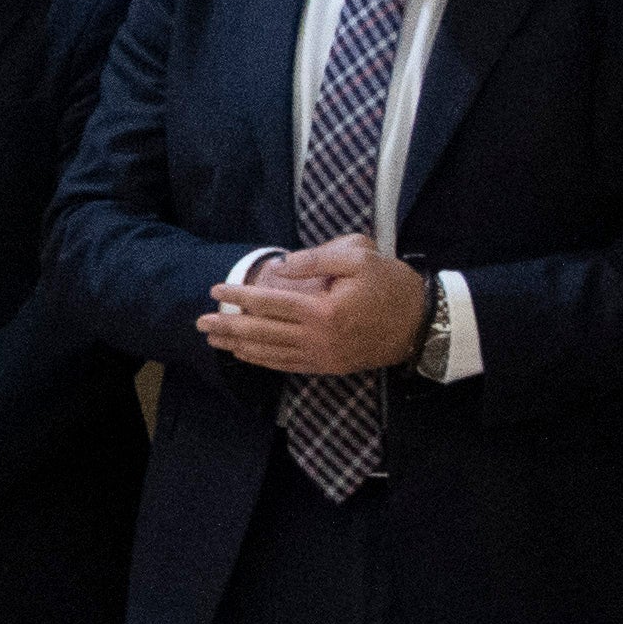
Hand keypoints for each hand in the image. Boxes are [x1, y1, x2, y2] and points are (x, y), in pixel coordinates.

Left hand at [200, 235, 427, 377]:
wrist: (422, 322)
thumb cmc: (391, 284)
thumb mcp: (359, 256)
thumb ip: (316, 259)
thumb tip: (280, 267)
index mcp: (323, 311)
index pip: (270, 303)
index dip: (240, 297)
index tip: (216, 290)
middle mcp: (318, 339)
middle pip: (262, 333)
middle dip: (228, 326)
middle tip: (200, 321)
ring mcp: (323, 357)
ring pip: (270, 354)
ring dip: (239, 346)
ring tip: (213, 339)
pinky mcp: (329, 367)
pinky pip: (287, 366)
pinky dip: (262, 361)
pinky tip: (245, 355)